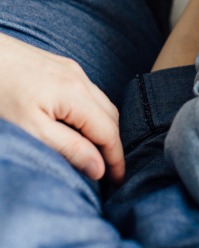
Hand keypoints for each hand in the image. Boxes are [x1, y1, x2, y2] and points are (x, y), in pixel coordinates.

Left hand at [0, 34, 124, 182]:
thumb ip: (68, 148)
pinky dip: (92, 112)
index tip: (119, 182)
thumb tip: (99, 168)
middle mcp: (80, 78)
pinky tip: (79, 125)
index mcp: (76, 94)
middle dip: (114, 144)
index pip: (109, 132)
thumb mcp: (30, 129)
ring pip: (101, 102)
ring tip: (96, 152)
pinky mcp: (61, 65)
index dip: (116, 159)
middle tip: (109, 172)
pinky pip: (88, 92)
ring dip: (104, 128)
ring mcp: (72, 68)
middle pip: (111, 116)